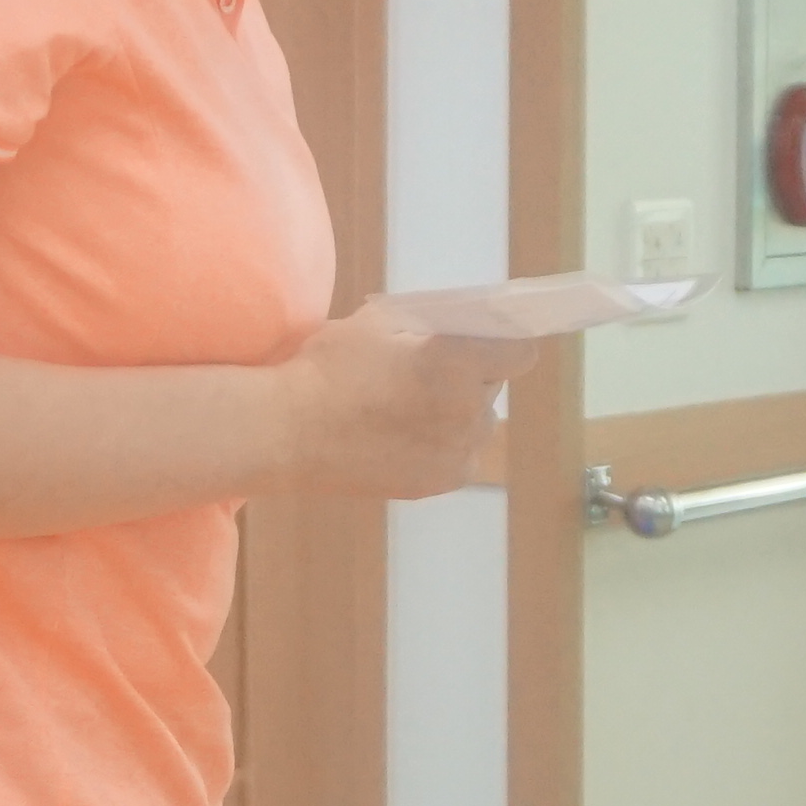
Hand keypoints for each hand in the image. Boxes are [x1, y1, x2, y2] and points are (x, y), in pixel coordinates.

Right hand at [272, 315, 534, 498]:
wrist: (285, 433)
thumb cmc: (327, 368)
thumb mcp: (378, 323)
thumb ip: (427, 326)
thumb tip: (457, 327)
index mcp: (456, 365)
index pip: (519, 352)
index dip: (505, 343)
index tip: (488, 341)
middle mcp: (467, 412)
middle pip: (493, 387)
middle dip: (470, 376)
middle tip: (427, 373)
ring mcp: (456, 453)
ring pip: (477, 424)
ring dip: (457, 413)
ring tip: (410, 409)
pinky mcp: (439, 482)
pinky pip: (458, 454)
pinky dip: (442, 444)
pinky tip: (403, 436)